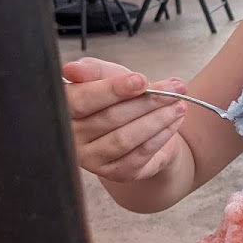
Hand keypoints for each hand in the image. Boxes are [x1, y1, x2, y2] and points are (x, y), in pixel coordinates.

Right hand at [63, 56, 187, 182]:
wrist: (140, 126)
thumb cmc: (120, 98)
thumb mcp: (108, 76)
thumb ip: (93, 70)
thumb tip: (72, 69)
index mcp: (63, 110)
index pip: (81, 100)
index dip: (112, 90)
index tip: (140, 80)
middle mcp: (72, 138)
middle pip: (109, 118)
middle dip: (147, 101)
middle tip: (175, 89)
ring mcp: (92, 159)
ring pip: (125, 138)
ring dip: (158, 120)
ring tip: (179, 105)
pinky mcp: (115, 173)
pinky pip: (140, 154)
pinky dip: (161, 136)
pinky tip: (174, 122)